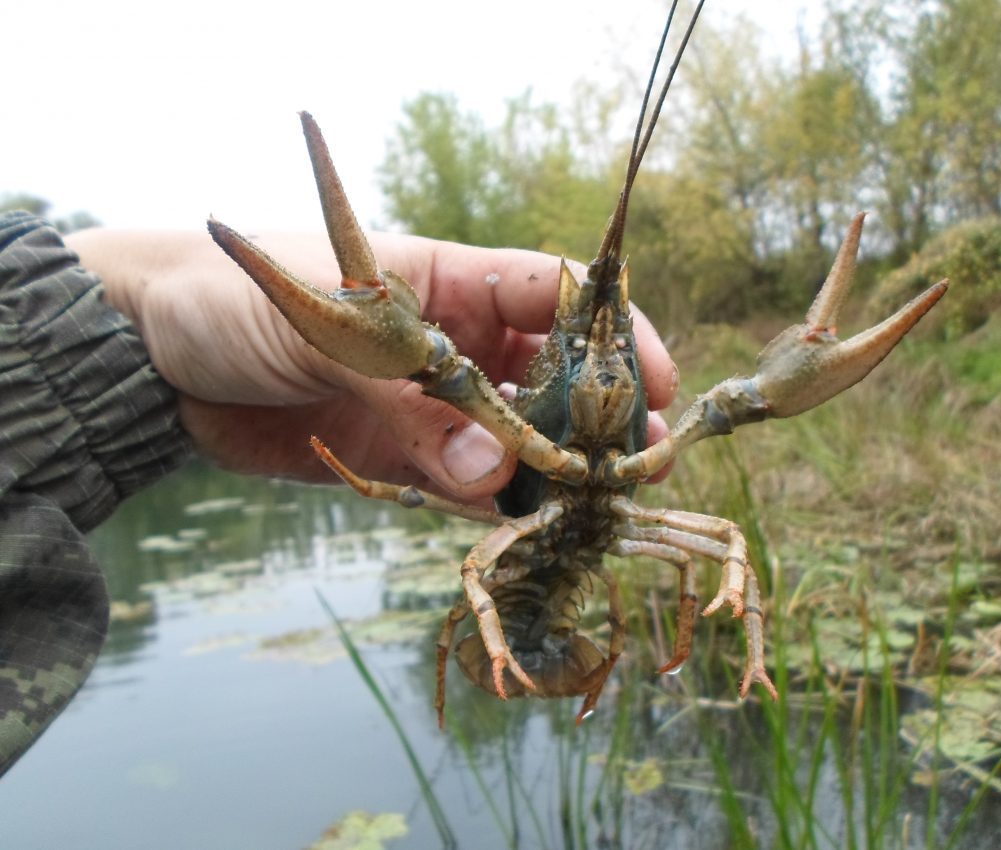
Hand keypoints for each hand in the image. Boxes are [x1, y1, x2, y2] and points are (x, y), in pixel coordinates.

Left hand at [65, 229, 678, 503]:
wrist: (149, 359)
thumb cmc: (227, 305)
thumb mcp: (319, 338)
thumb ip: (410, 403)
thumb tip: (495, 471)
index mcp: (441, 281)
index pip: (545, 295)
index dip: (609, 332)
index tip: (655, 379)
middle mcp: (450, 344)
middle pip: (546, 374)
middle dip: (595, 414)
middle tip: (635, 461)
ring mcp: (428, 404)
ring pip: (514, 436)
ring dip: (552, 468)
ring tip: (592, 502)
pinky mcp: (399, 456)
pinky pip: (462, 483)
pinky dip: (494, 505)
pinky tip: (526, 522)